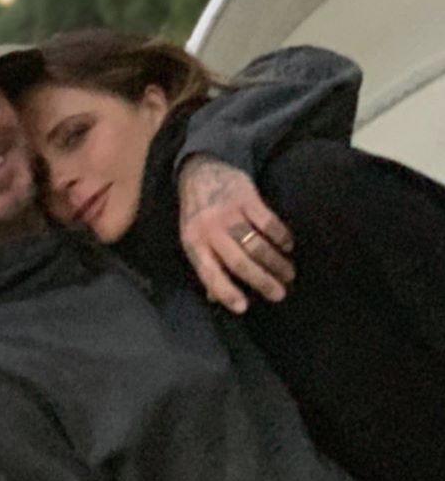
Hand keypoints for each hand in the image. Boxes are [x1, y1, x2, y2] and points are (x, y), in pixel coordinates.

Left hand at [178, 155, 294, 314]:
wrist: (199, 172)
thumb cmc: (198, 215)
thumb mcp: (192, 240)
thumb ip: (205, 266)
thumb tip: (216, 298)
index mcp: (194, 244)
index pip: (209, 274)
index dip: (226, 292)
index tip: (244, 308)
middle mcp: (210, 230)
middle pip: (239, 262)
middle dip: (262, 281)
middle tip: (280, 293)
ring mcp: (228, 213)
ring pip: (256, 244)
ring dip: (275, 262)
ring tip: (288, 274)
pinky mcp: (246, 197)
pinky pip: (268, 222)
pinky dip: (280, 236)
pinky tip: (288, 246)